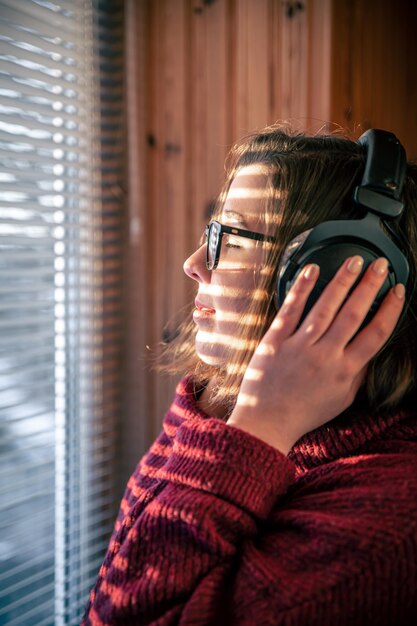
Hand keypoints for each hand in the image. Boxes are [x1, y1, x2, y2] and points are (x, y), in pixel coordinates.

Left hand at [227, 256, 405, 453]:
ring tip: (355, 261)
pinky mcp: (276, 340)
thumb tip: (372, 348)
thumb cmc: (304, 411)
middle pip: (353, 314)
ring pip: (326, 307)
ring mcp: (299, 347)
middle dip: (370, 286)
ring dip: (343, 281)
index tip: (397, 290)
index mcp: (345, 371)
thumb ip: (359, 373)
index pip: (375, 334)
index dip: (390, 310)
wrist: (266, 421)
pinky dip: (303, 288)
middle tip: (380, 265)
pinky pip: (292, 309)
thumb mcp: (342, 399)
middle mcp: (325, 357)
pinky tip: (313, 270)